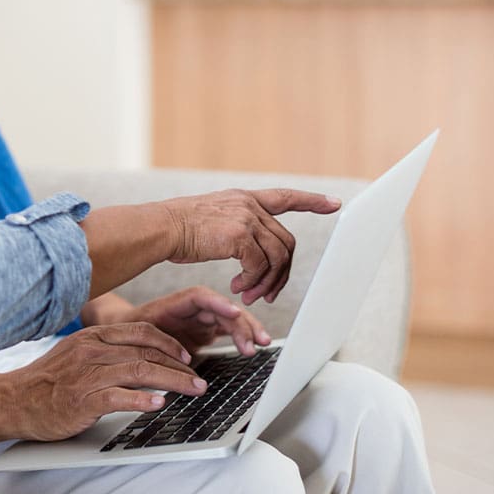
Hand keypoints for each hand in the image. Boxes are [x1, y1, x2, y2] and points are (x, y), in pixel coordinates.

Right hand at [2, 322, 206, 441]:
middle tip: (199, 379)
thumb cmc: (46, 381)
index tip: (186, 355)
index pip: (140, 331)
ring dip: (172, 381)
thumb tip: (140, 359)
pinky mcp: (83, 399)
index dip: (169, 342)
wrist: (13, 400)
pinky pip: (119, 397)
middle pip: (146, 352)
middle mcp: (91, 351)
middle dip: (179, 366)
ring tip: (192, 390)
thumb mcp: (75, 354)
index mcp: (92, 337)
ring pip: (139, 371)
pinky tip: (159, 404)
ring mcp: (87, 374)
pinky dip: (142, 400)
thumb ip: (105, 352)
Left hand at [114, 287, 270, 355]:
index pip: (200, 297)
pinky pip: (229, 330)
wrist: (124, 339)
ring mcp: (200, 320)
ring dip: (247, 330)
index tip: (234, 313)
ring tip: (262, 344)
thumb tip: (178, 362)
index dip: (219, 303)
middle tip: (255, 342)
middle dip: (241, 322)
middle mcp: (191, 310)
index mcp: (174, 304)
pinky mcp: (206, 332)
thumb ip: (157, 345)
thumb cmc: (130, 334)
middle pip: (221, 309)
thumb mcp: (139, 337)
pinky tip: (255, 345)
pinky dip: (243, 337)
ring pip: (230, 319)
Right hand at [161, 188, 339, 304]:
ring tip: (249, 296)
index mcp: (243, 199)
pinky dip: (253, 282)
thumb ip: (234, 227)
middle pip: (286, 242)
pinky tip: (238, 288)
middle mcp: (248, 205)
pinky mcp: (239, 234)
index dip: (311, 200)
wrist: (159, 228)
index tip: (334, 203)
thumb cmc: (176, 230)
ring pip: (277, 257)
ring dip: (267, 283)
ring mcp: (246, 217)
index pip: (284, 196)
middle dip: (282, 273)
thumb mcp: (210, 220)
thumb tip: (250, 253)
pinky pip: (260, 265)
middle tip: (267, 295)